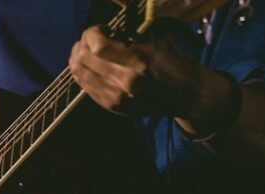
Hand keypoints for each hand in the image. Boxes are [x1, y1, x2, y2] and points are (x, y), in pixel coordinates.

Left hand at [69, 24, 226, 126]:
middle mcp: (123, 82)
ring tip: (91, 51)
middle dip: (83, 43)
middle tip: (93, 38)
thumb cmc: (172, 62)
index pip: (97, 45)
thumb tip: (110, 16)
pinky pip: (85, 87)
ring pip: (79, 74)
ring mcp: (116, 98)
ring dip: (79, 58)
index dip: (91, 33)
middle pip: (83, 59)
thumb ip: (132, 26)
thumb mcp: (157, 36)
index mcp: (137, 61)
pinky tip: (95, 66)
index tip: (101, 28)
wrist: (185, 95)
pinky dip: (85, 73)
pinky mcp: (112, 107)